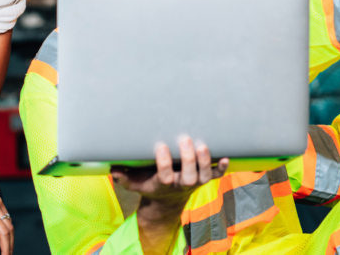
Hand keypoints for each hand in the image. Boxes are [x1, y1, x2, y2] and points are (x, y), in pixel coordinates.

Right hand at [112, 138, 227, 254]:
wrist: (168, 200)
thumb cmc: (150, 185)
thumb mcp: (135, 183)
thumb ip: (124, 177)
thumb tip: (113, 169)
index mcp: (164, 184)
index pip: (165, 176)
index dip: (164, 163)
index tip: (161, 146)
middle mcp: (182, 183)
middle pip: (189, 176)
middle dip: (189, 159)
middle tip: (185, 140)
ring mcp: (196, 181)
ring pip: (204, 175)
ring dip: (205, 161)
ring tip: (203, 145)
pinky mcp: (205, 177)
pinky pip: (216, 175)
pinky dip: (222, 167)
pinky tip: (226, 157)